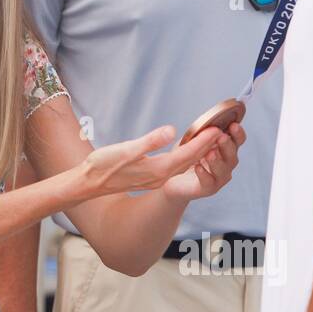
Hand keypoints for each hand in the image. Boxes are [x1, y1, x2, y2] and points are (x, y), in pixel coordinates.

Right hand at [76, 124, 222, 199]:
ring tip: (212, 139)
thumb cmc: (104, 165)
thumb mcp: (126, 149)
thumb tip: (171, 131)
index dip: (203, 141)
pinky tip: (188, 150)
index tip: (217, 128)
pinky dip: (186, 157)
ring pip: (185, 164)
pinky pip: (176, 167)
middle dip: (208, 147)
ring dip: (200, 152)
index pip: (187, 153)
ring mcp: (156, 178)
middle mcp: (161, 176)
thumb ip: (150, 141)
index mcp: (158, 169)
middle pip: (191, 160)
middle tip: (223, 131)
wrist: (89, 183)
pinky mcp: (150, 177)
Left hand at [162, 123, 245, 202]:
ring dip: (217, 161)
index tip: (234, 125)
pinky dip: (204, 174)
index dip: (238, 134)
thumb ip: (201, 134)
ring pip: (223, 171)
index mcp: (225, 150)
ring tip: (210, 153)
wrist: (173, 180)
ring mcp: (218, 178)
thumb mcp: (192, 142)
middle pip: (232, 156)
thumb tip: (208, 125)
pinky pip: (208, 182)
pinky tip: (198, 167)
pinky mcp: (207, 188)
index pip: (237, 141)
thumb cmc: (187, 158)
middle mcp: (226, 164)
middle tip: (221, 137)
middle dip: (227, 146)